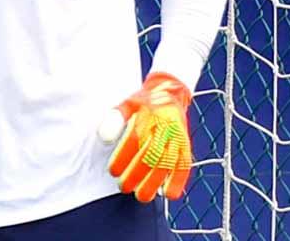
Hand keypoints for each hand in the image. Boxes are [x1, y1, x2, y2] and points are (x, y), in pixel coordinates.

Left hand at [99, 72, 192, 201]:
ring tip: (142, 196)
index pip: (133, 140)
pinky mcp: (186, 145)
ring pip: (167, 163)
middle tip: (123, 187)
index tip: (113, 171)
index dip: (122, 158)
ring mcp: (177, 137)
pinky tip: (168, 194)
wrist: (171, 92)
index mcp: (147, 116)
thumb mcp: (127, 103)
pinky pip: (185, 165)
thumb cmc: (144, 102)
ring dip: (154, 182)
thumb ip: (114, 118)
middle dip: (136, 175)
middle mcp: (164, 127)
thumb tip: (103, 138)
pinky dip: (178, 181)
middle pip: (150, 155)